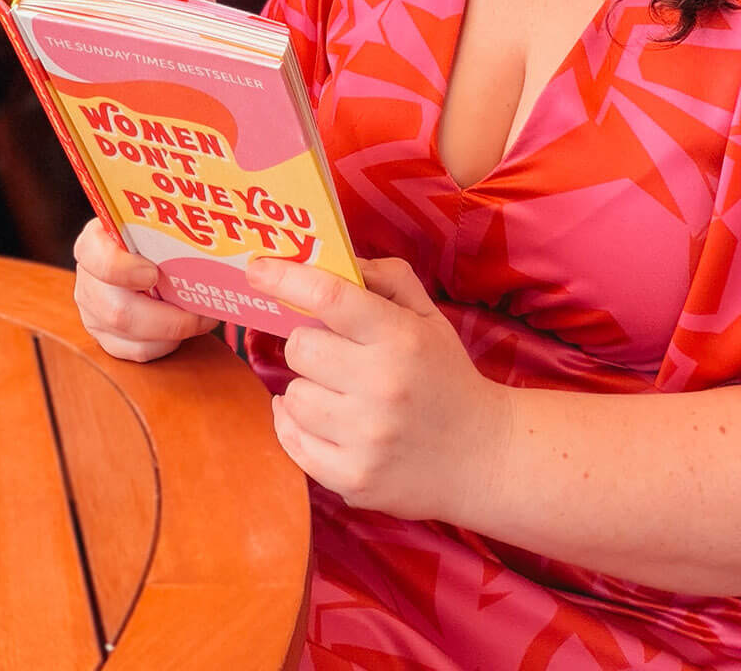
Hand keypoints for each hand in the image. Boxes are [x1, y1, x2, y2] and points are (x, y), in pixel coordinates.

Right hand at [73, 218, 217, 361]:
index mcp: (95, 243)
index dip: (122, 270)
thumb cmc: (152, 233)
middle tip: (202, 312)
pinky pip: (135, 351)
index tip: (153, 274)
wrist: (140, 248)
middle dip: (167, 318)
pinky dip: (165, 344)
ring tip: (201, 319)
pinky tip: (184, 330)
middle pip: (117, 311)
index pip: (94, 255)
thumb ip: (168, 227)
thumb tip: (214, 239)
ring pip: (128, 336)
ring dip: (171, 333)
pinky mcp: (105, 335)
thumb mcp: (153, 222)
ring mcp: (93, 311)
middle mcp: (89, 279)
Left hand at [246, 255, 511, 524]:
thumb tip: (331, 262)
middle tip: (331, 352)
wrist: (483, 456)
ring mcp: (365, 437)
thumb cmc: (446, 376)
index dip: (285, 277)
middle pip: (300, 348)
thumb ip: (385, 279)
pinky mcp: (352, 478)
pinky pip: (292, 441)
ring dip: (307, 388)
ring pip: (292, 396)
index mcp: (400, 337)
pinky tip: (322, 417)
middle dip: (307, 344)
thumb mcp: (429, 316)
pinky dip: (297, 425)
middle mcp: (381, 386)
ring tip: (340, 392)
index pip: (330, 297)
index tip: (257, 267)